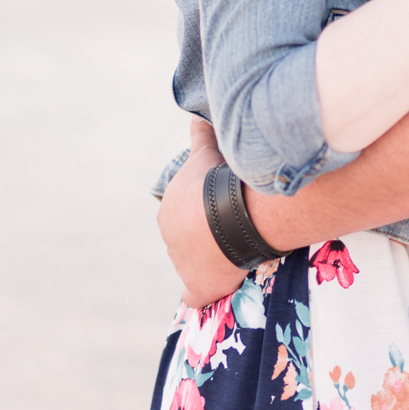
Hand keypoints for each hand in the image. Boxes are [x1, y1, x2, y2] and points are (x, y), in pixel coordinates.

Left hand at [156, 118, 247, 308]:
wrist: (226, 217)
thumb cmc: (216, 183)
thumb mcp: (205, 155)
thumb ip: (200, 136)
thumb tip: (195, 114)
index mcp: (170, 209)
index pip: (185, 213)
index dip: (204, 211)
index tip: (223, 209)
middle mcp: (169, 237)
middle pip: (187, 239)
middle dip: (205, 236)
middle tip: (235, 230)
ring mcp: (181, 263)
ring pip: (195, 263)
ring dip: (211, 261)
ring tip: (238, 254)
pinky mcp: (198, 286)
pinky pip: (197, 295)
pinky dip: (204, 294)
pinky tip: (215, 293)